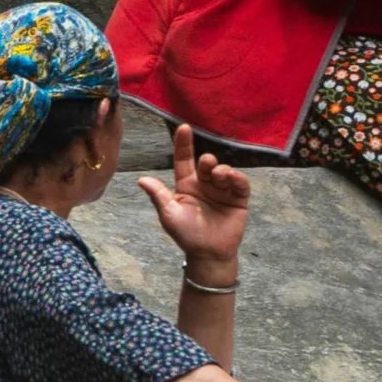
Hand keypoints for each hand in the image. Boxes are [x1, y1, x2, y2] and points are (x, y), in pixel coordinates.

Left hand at [139, 124, 249, 274]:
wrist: (209, 253)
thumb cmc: (187, 234)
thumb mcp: (169, 215)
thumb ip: (159, 196)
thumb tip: (141, 179)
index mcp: (186, 185)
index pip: (184, 160)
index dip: (184, 144)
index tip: (184, 128)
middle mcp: (205, 184)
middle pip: (206, 163)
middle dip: (207, 160)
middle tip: (207, 164)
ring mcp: (223, 190)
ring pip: (223, 169)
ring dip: (221, 169)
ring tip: (219, 176)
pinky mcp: (238, 197)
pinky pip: (239, 181)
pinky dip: (236, 177)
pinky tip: (230, 179)